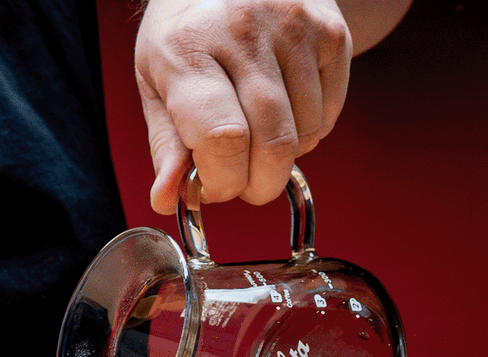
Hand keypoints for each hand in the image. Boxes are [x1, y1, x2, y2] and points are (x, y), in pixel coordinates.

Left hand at [135, 0, 352, 213]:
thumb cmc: (189, 29)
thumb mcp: (158, 80)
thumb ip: (166, 144)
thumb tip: (168, 199)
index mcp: (188, 47)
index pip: (224, 141)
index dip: (225, 181)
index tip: (215, 184)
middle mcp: (242, 30)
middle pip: (273, 147)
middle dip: (260, 183)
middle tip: (245, 179)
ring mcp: (292, 26)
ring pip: (305, 136)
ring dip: (285, 155)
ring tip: (261, 130)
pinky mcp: (330, 30)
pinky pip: (328, 116)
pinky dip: (310, 130)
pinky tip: (286, 106)